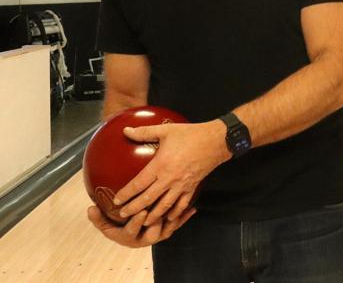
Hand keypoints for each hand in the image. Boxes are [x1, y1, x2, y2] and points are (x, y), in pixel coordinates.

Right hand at [87, 205, 194, 247]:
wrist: (132, 233)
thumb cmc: (117, 226)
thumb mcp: (106, 224)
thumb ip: (98, 218)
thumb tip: (90, 208)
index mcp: (129, 238)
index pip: (132, 232)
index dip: (136, 223)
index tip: (140, 212)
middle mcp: (144, 239)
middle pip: (153, 234)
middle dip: (157, 221)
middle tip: (161, 208)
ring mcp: (157, 235)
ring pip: (167, 229)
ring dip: (173, 219)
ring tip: (179, 207)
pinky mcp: (167, 230)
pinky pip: (177, 225)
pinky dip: (184, 217)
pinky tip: (192, 209)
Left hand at [114, 120, 228, 225]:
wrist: (216, 141)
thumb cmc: (191, 135)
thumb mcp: (166, 130)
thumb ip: (144, 131)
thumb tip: (125, 130)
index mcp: (160, 165)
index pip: (139, 184)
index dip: (126, 194)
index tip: (117, 200)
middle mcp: (169, 179)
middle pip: (148, 199)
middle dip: (134, 209)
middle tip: (122, 214)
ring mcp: (182, 185)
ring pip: (164, 206)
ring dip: (152, 216)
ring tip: (143, 222)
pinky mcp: (192, 187)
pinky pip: (182, 204)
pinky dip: (174, 213)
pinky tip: (168, 218)